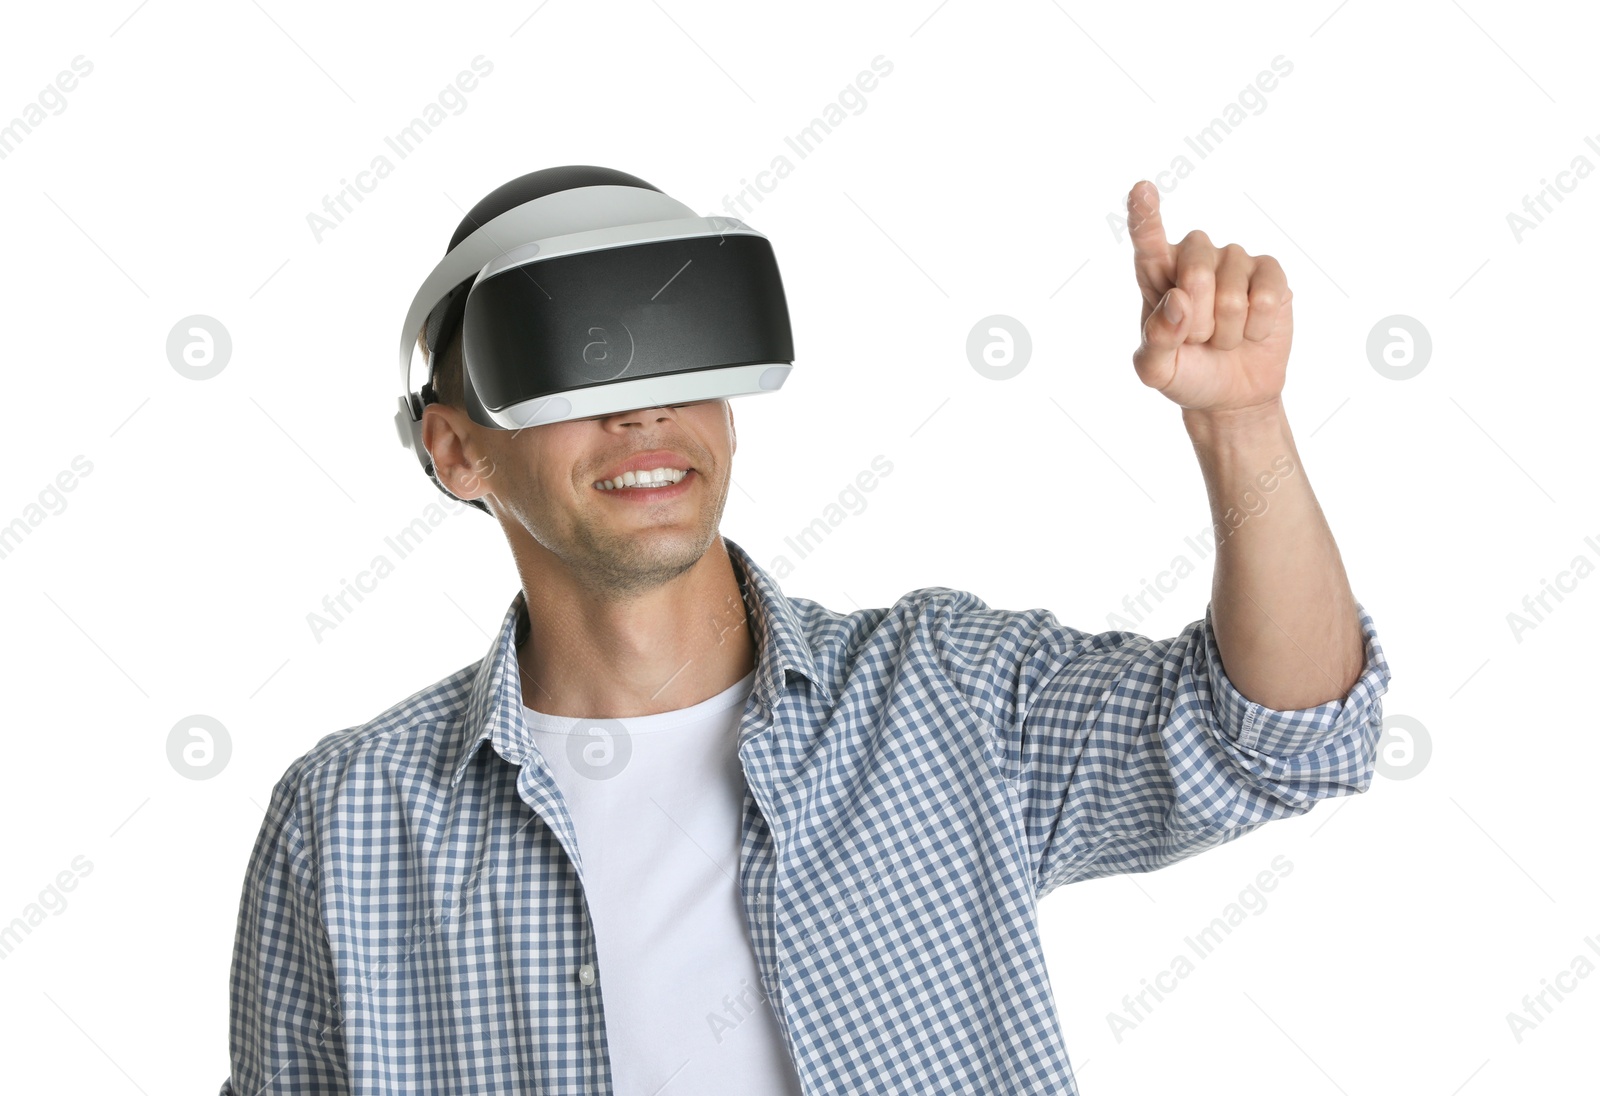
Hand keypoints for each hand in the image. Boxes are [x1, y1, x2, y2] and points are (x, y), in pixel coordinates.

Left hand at [1126, 180, 1292, 415]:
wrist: (1231, 393)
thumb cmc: (1187, 373)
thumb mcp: (1157, 370)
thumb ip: (1155, 341)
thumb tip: (1178, 299)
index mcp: (1157, 274)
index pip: (1148, 242)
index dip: (1145, 217)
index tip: (1141, 190)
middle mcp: (1195, 257)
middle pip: (1195, 273)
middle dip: (1197, 322)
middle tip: (1199, 338)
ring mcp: (1234, 260)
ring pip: (1231, 295)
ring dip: (1227, 332)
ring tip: (1223, 337)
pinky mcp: (1270, 272)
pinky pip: (1265, 298)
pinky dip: (1256, 328)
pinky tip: (1252, 331)